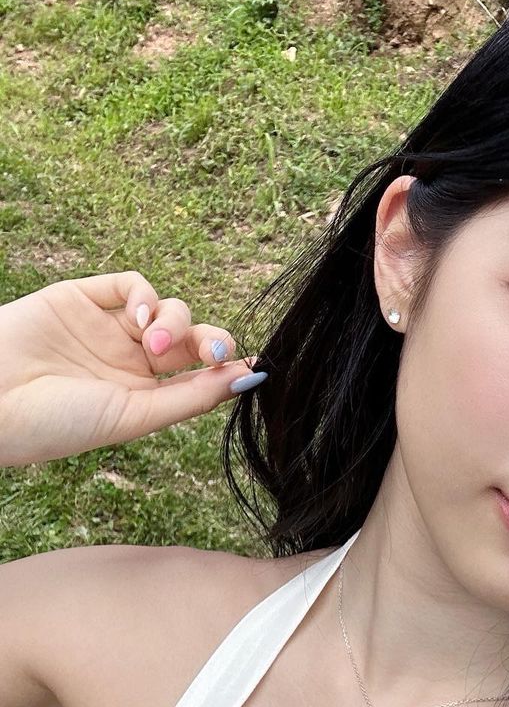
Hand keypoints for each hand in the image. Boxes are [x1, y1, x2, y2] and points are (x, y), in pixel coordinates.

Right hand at [0, 269, 263, 467]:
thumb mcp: (133, 416)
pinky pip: (130, 284)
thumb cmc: (56, 422)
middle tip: (211, 351)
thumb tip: (248, 379)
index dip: (228, 366)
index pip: (200, 374)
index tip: (254, 366)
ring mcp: (106, 328)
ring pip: (167, 309)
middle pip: (192, 338)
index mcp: (144, 397)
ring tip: (153, 344)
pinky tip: (138, 317)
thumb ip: (190, 397)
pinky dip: (145, 295)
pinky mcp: (81, 298)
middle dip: (210, 339)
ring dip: (175, 321)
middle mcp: (129, 362)